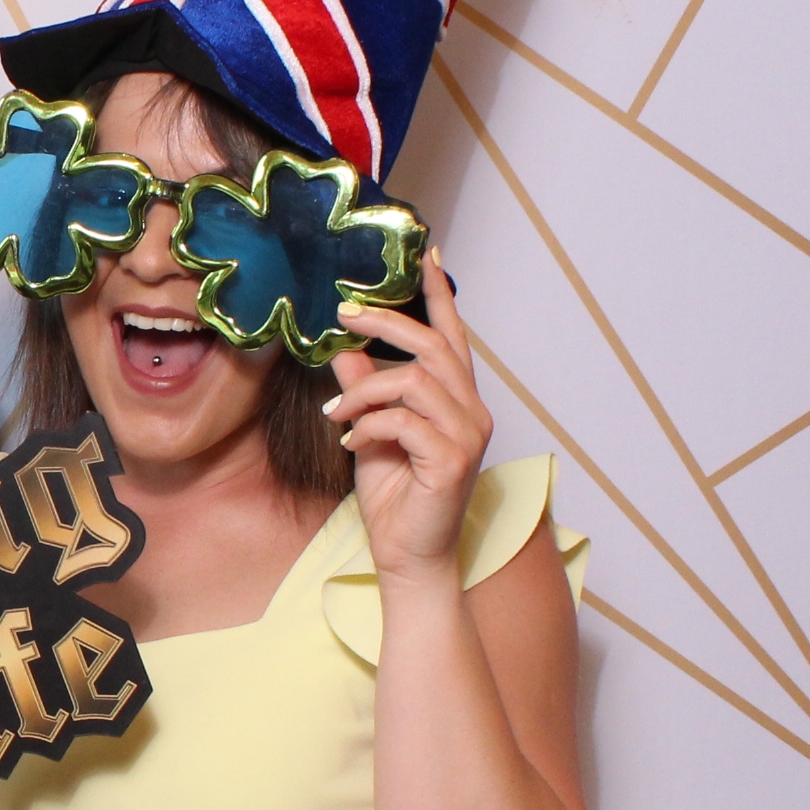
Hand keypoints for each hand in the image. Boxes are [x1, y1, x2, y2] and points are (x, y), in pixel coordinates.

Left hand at [325, 250, 491, 583]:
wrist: (408, 557)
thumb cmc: (395, 497)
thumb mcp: (369, 430)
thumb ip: (364, 388)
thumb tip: (344, 347)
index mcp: (457, 400)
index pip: (452, 336)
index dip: (438, 295)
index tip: (425, 252)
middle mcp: (472, 411)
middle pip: (433, 346)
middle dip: (387, 324)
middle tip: (344, 316)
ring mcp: (467, 436)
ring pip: (414, 382)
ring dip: (365, 390)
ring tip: (336, 411)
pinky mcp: (452, 461)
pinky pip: (404, 422)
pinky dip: (369, 426)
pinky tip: (350, 443)